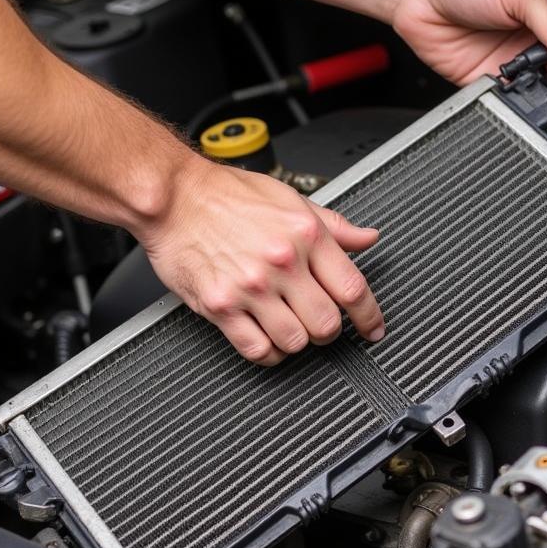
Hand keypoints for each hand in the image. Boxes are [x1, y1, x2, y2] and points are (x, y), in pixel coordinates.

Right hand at [140, 157, 383, 365]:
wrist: (173, 196)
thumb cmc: (226, 194)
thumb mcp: (290, 198)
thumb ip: (333, 225)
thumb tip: (367, 238)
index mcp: (305, 234)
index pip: (353, 288)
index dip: (370, 317)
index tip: (373, 328)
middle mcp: (282, 262)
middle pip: (327, 323)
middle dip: (329, 330)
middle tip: (320, 322)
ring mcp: (250, 287)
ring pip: (295, 342)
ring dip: (298, 341)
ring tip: (289, 326)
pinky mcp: (220, 306)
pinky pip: (257, 350)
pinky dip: (269, 353)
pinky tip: (267, 338)